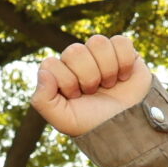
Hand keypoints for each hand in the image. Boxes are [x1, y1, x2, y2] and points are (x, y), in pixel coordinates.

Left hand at [31, 35, 153, 137]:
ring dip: (106, 68)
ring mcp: (98, 54)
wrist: (125, 125)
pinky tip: (123, 77)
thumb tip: (43, 72)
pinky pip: (120, 41)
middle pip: (74, 51)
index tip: (75, 96)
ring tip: (108, 84)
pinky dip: (124, 62)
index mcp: (57, 74)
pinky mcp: (122, 51)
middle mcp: (75, 61)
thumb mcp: (62, 119)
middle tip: (93, 91)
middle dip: (87, 76)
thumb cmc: (91, 122)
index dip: (65, 81)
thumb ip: (42, 100)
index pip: (50, 63)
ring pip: (97, 41)